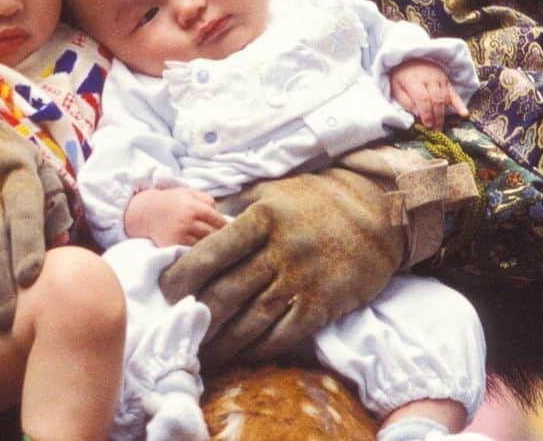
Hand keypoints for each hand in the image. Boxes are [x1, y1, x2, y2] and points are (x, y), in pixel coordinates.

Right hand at [124, 186, 226, 246]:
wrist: (146, 212)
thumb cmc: (172, 201)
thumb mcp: (189, 192)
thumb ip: (207, 200)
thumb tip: (222, 215)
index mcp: (194, 207)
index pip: (218, 220)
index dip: (228, 227)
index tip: (235, 232)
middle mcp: (188, 222)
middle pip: (213, 234)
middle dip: (222, 239)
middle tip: (231, 243)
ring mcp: (180, 236)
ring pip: (203, 245)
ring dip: (211, 247)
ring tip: (219, 249)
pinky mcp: (173, 246)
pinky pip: (191, 251)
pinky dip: (198, 252)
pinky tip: (203, 252)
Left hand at [158, 168, 406, 365]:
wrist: (376, 211)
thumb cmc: (315, 198)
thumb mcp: (271, 189)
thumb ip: (236, 205)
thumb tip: (199, 215)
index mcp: (262, 216)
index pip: (212, 251)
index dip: (183, 275)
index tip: (166, 290)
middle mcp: (280, 249)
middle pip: (226, 291)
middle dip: (197, 315)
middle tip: (179, 327)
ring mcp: (302, 279)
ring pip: (251, 319)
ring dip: (223, 340)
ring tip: (202, 351)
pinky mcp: (322, 304)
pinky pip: (284, 334)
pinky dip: (258, 348)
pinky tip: (242, 353)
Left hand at [390, 59, 468, 128]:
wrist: (410, 57)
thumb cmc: (401, 76)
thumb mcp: (396, 86)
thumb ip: (405, 100)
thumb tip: (417, 114)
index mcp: (414, 79)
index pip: (423, 98)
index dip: (426, 113)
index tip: (427, 125)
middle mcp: (429, 78)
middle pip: (436, 100)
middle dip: (436, 117)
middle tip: (434, 131)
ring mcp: (440, 78)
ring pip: (445, 98)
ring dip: (443, 114)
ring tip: (440, 128)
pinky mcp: (446, 80)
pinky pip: (454, 93)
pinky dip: (460, 104)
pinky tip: (464, 114)